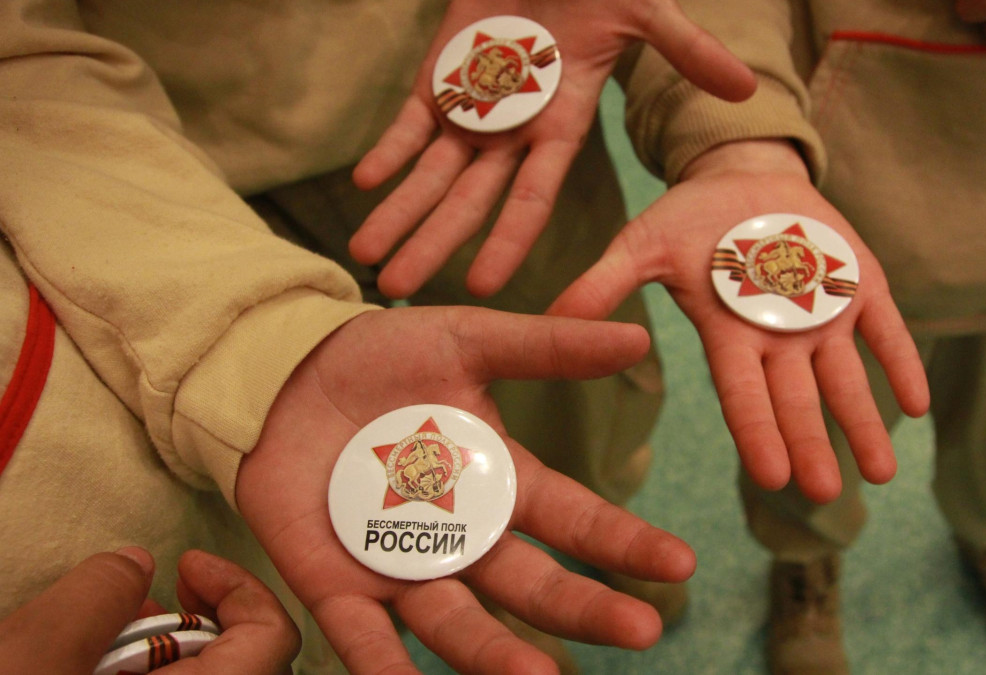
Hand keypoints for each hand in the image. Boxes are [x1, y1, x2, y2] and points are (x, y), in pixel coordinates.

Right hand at [0, 547, 298, 673]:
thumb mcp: (26, 660)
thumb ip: (92, 601)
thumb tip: (133, 568)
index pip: (271, 641)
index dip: (238, 589)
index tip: (186, 566)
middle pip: (232, 671)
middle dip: (181, 632)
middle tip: (122, 614)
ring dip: (147, 670)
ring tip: (76, 656)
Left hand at [236, 306, 696, 673]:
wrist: (283, 370)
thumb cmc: (381, 357)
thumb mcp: (466, 338)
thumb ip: (545, 346)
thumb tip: (638, 339)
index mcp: (499, 481)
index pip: (574, 520)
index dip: (624, 542)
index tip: (678, 563)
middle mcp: (463, 537)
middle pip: (530, 584)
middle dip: (583, 609)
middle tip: (639, 630)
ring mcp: (402, 566)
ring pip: (459, 623)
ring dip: (497, 654)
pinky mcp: (338, 586)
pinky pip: (365, 636)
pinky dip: (385, 666)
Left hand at [350, 0, 755, 298]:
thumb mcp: (646, 11)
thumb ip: (687, 51)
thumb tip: (746, 91)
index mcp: (561, 123)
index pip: (533, 195)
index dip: (508, 238)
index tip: (483, 286)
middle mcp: (514, 129)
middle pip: (468, 198)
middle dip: (434, 245)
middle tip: (395, 290)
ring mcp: (472, 106)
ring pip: (429, 171)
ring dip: (399, 212)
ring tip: (366, 255)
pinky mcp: (440, 77)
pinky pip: (408, 121)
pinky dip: (386, 150)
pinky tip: (363, 185)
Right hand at [547, 140, 929, 502]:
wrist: (742, 175)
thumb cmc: (687, 217)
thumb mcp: (641, 243)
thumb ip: (605, 281)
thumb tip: (550, 315)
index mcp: (728, 335)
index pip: (742, 393)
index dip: (757, 432)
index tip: (772, 477)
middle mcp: (776, 338)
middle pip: (796, 399)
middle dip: (812, 443)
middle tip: (826, 493)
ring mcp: (821, 315)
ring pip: (845, 378)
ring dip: (863, 422)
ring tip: (883, 472)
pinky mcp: (857, 285)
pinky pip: (885, 330)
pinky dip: (901, 363)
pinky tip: (916, 405)